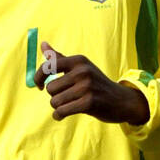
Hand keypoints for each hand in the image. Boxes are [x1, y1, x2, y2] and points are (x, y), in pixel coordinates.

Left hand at [34, 41, 149, 124]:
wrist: (121, 100)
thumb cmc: (96, 84)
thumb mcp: (80, 67)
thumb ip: (59, 58)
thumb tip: (42, 44)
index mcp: (78, 60)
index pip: (48, 66)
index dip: (38, 77)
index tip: (39, 86)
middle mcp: (82, 71)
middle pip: (50, 89)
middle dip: (54, 96)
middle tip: (66, 98)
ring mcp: (86, 87)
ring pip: (55, 101)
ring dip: (58, 107)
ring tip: (68, 105)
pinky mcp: (88, 103)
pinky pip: (61, 111)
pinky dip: (59, 115)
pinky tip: (62, 115)